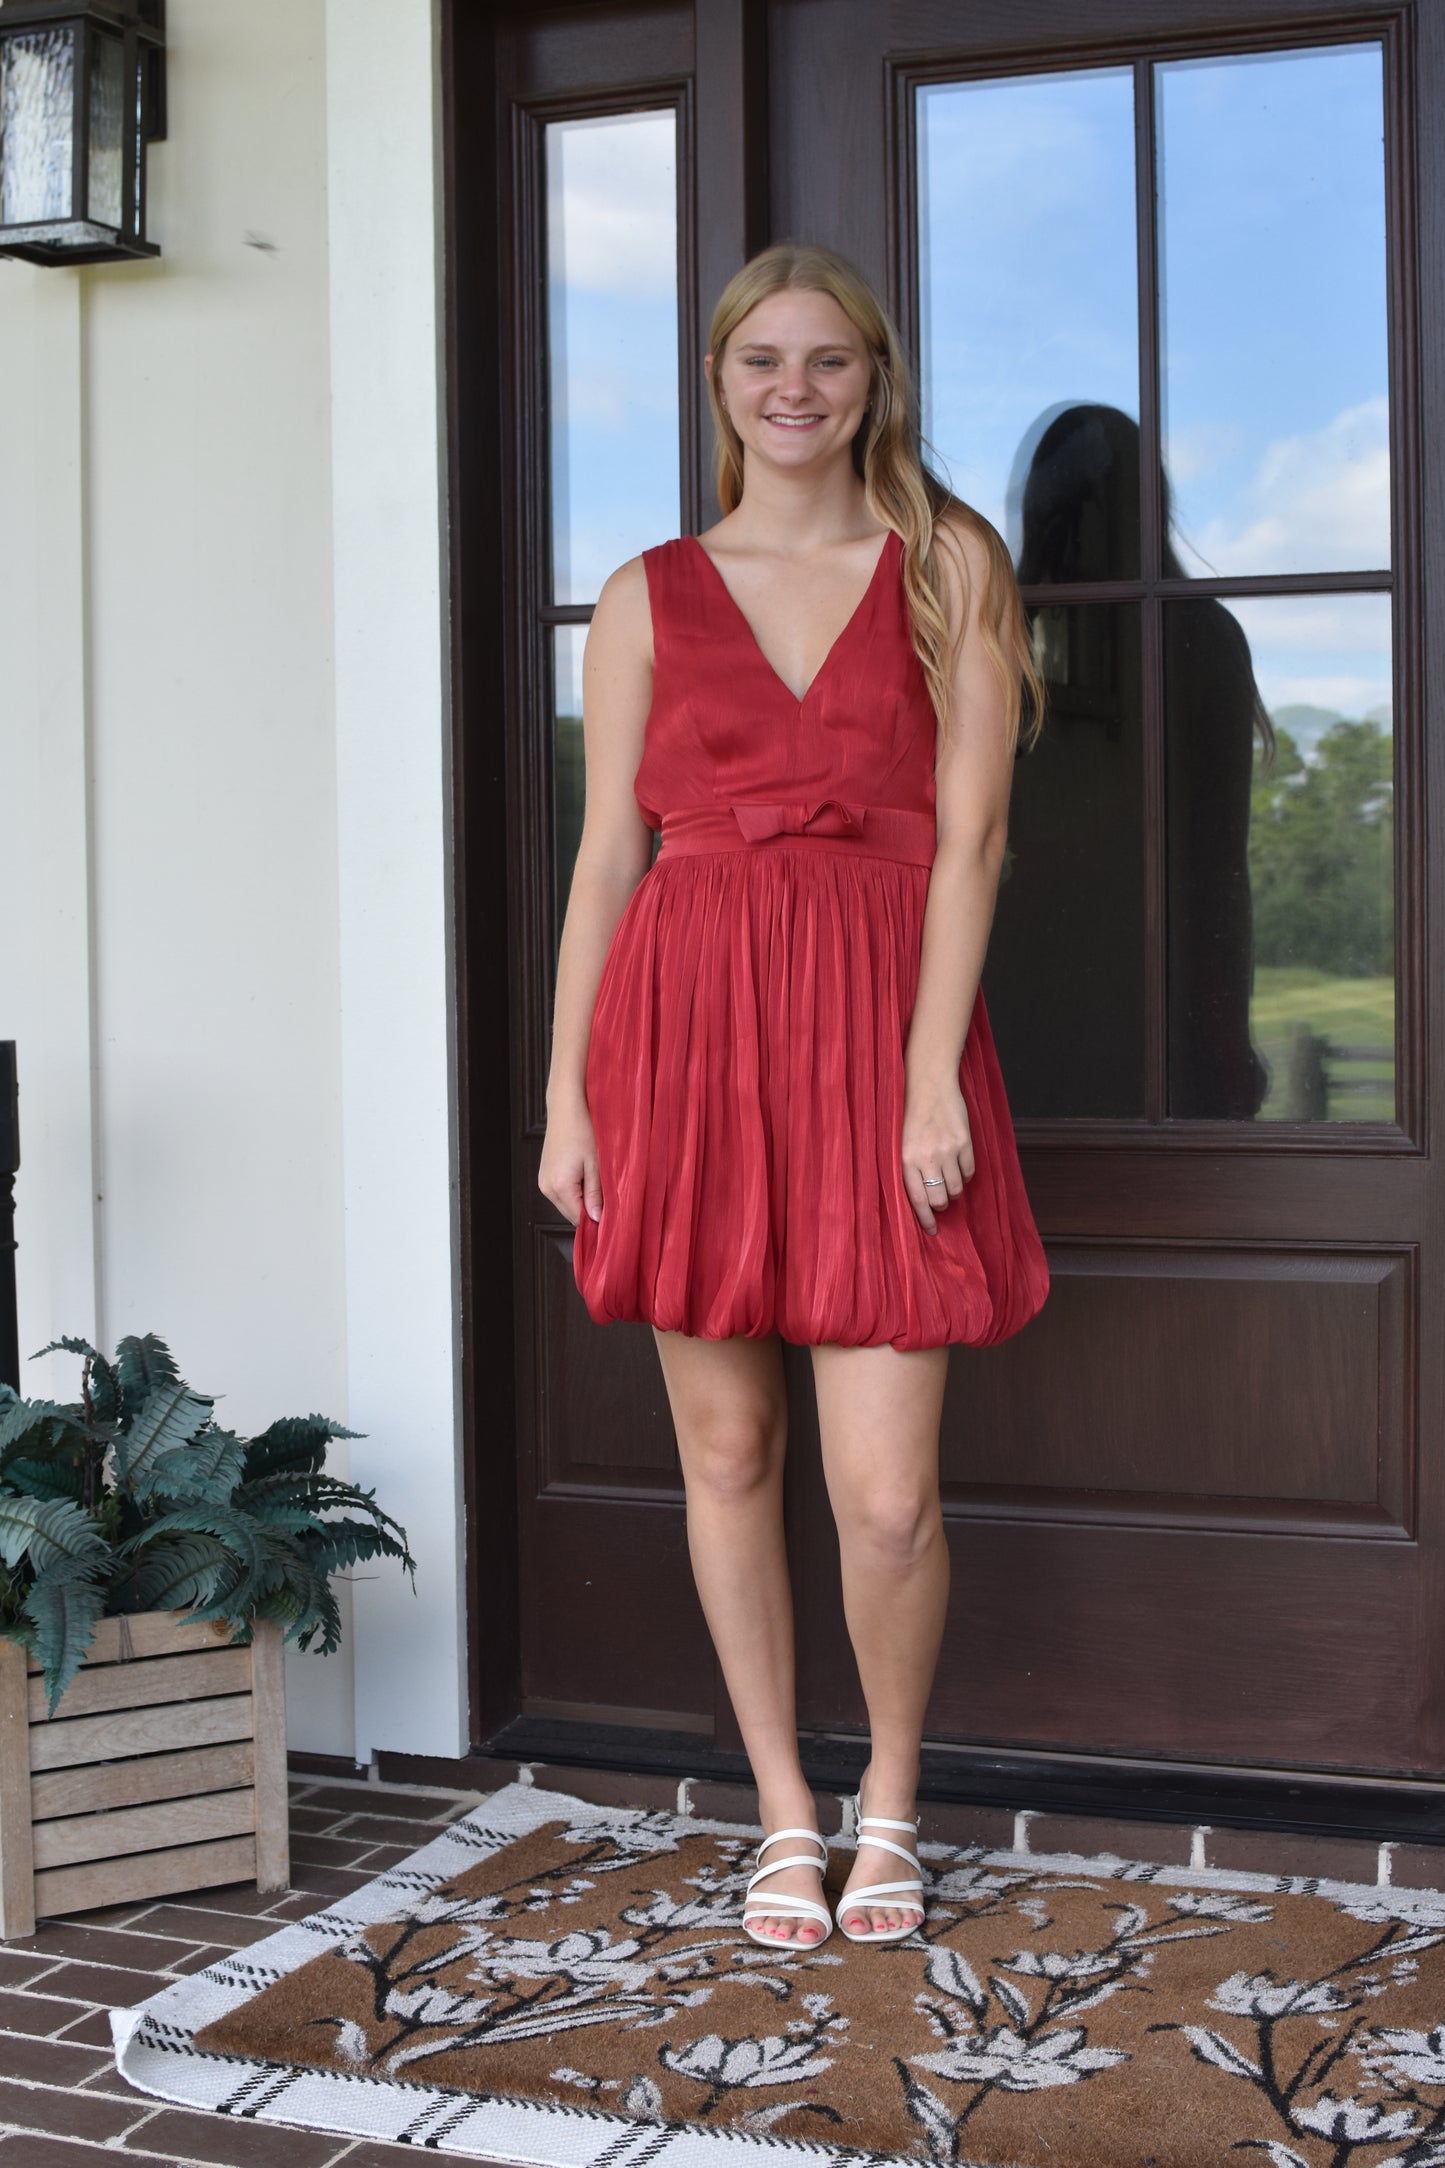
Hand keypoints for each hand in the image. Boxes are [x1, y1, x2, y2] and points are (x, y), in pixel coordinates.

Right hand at [539, 1097, 602, 1227]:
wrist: (566, 1107)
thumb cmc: (583, 1129)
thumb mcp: (596, 1164)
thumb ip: (596, 1194)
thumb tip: (598, 1219)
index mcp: (560, 1186)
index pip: (579, 1219)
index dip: (597, 1220)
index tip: (613, 1215)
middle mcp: (547, 1188)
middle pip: (572, 1214)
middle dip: (590, 1210)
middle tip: (608, 1195)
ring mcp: (544, 1182)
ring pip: (567, 1204)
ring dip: (583, 1200)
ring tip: (596, 1180)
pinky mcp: (545, 1175)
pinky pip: (562, 1193)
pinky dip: (575, 1191)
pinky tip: (585, 1175)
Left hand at [901, 1079, 973, 1233]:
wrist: (929, 1084)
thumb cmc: (910, 1114)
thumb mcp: (900, 1142)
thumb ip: (909, 1167)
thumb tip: (921, 1197)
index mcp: (906, 1160)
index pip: (918, 1200)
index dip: (926, 1220)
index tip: (931, 1231)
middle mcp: (928, 1158)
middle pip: (940, 1198)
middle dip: (941, 1204)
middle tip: (940, 1200)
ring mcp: (948, 1151)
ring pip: (957, 1188)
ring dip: (954, 1191)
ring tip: (948, 1182)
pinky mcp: (965, 1143)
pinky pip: (970, 1172)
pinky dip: (965, 1175)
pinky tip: (959, 1167)